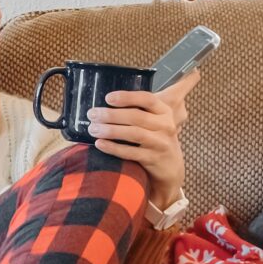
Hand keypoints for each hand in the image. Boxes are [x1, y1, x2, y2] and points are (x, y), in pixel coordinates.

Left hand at [86, 68, 197, 205]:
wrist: (170, 166)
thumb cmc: (155, 137)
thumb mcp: (155, 120)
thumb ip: (139, 108)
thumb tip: (107, 99)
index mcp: (164, 111)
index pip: (147, 99)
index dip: (127, 97)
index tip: (108, 98)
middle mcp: (165, 125)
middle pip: (137, 116)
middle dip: (111, 115)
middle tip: (92, 114)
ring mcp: (160, 143)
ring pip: (134, 133)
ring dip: (111, 130)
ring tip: (93, 129)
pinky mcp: (153, 159)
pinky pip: (131, 152)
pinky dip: (114, 148)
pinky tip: (100, 144)